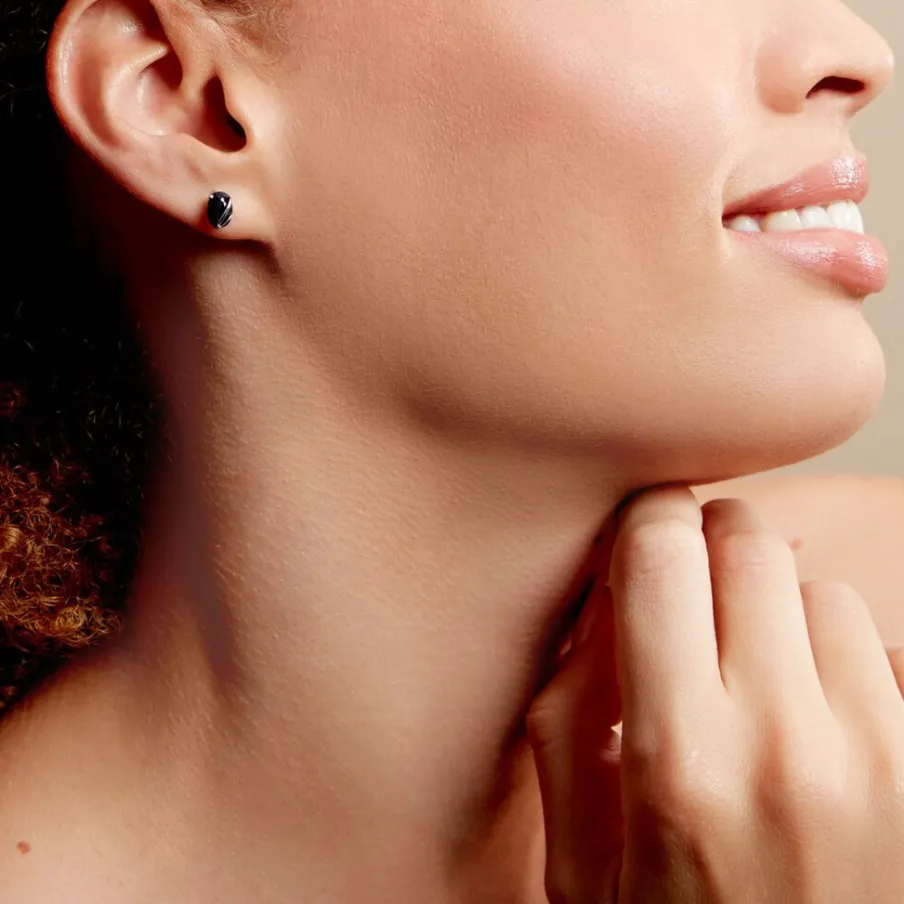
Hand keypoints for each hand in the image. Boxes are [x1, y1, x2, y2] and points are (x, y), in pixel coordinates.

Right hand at [526, 485, 903, 903]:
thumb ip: (565, 717)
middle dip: (710, 544)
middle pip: (752, 545)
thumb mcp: (579, 857)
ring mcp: (882, 758)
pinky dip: (837, 656)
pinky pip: (882, 650)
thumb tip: (599, 603)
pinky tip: (809, 715)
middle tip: (689, 587)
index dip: (647, 521)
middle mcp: (788, 745)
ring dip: (777, 608)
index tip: (642, 533)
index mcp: (679, 759)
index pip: (665, 554)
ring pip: (822, 592)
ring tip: (751, 673)